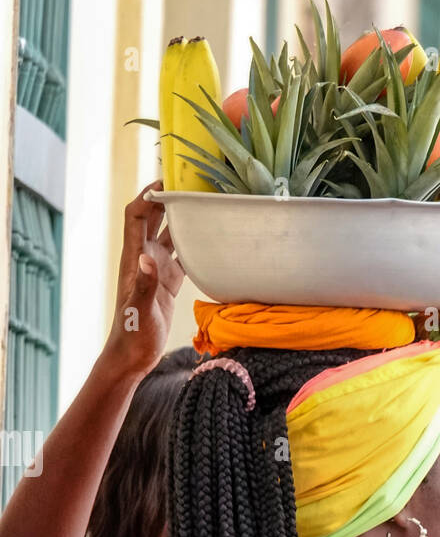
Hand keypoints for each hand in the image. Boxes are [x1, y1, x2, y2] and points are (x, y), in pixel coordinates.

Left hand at [103, 180, 185, 380]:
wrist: (134, 356)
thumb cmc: (133, 335)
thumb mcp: (140, 311)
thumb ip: (144, 284)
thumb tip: (147, 258)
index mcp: (134, 258)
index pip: (136, 215)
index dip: (148, 195)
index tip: (167, 180)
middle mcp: (144, 258)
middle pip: (153, 217)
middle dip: (167, 198)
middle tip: (191, 184)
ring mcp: (156, 270)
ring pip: (169, 234)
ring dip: (182, 219)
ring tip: (203, 203)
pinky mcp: (168, 283)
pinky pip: (181, 256)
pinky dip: (193, 244)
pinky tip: (210, 239)